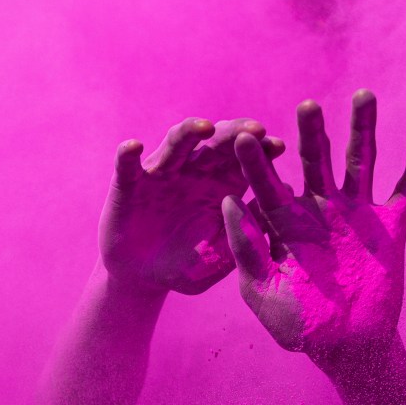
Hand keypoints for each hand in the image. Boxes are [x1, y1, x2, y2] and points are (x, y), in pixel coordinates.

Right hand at [100, 118, 283, 294]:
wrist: (142, 277)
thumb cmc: (188, 266)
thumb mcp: (219, 255)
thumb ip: (244, 232)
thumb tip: (276, 203)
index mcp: (221, 184)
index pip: (243, 158)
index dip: (260, 150)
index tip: (278, 147)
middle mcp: (193, 170)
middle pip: (215, 142)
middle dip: (234, 133)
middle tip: (254, 130)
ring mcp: (160, 172)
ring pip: (175, 143)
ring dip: (189, 131)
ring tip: (205, 127)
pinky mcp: (127, 183)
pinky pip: (127, 165)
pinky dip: (128, 155)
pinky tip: (133, 147)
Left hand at [222, 90, 405, 369]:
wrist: (345, 345)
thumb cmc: (297, 323)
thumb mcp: (261, 288)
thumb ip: (244, 247)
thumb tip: (228, 201)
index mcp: (285, 223)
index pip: (267, 184)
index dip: (255, 162)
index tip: (243, 135)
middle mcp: (319, 210)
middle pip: (315, 161)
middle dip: (311, 134)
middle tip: (306, 105)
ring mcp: (355, 215)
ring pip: (359, 163)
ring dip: (361, 130)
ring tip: (362, 95)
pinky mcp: (389, 227)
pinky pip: (404, 193)